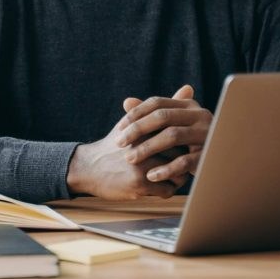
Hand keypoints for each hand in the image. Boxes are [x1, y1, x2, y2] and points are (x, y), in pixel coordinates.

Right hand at [66, 117, 188, 199]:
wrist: (90, 167)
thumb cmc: (117, 143)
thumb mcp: (134, 121)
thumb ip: (163, 107)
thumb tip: (189, 88)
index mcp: (145, 127)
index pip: (179, 134)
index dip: (183, 143)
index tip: (181, 147)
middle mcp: (144, 143)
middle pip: (181, 154)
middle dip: (183, 160)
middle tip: (178, 163)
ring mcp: (142, 164)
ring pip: (178, 174)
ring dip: (177, 177)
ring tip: (168, 174)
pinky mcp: (139, 184)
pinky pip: (167, 190)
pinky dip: (166, 190)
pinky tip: (157, 185)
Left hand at [116, 85, 212, 182]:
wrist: (220, 162)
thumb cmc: (189, 143)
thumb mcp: (171, 126)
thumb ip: (151, 114)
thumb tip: (126, 101)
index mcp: (189, 105)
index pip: (157, 103)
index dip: (136, 114)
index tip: (119, 128)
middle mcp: (200, 115)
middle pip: (162, 117)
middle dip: (138, 130)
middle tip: (119, 143)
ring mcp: (206, 134)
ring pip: (172, 136)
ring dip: (147, 148)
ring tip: (129, 159)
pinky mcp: (209, 155)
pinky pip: (185, 161)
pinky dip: (166, 168)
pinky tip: (150, 176)